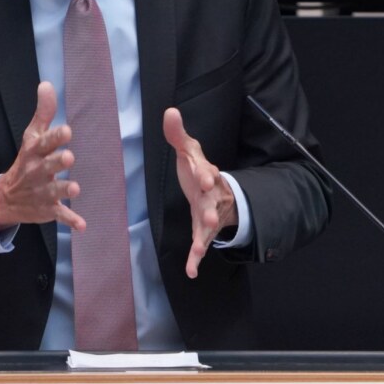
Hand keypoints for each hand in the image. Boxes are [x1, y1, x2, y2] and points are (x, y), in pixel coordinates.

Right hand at [0, 82, 85, 232]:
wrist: (8, 197)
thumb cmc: (27, 160)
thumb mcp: (32, 136)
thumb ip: (43, 112)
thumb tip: (47, 84)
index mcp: (34, 152)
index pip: (44, 143)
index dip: (54, 137)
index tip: (67, 131)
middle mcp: (37, 171)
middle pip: (47, 166)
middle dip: (57, 162)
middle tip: (68, 158)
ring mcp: (42, 192)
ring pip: (53, 191)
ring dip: (63, 190)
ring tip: (74, 189)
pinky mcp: (48, 209)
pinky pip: (59, 215)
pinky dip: (70, 221)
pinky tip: (81, 225)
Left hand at [163, 108, 237, 278]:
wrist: (215, 192)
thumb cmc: (197, 169)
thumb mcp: (189, 150)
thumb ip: (177, 134)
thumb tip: (169, 111)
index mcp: (206, 173)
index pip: (206, 171)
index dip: (206, 174)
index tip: (207, 176)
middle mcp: (210, 194)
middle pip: (212, 201)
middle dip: (211, 208)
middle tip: (210, 215)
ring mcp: (208, 214)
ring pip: (208, 225)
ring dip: (204, 235)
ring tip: (199, 245)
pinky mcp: (203, 229)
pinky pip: (201, 244)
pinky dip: (196, 259)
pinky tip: (191, 272)